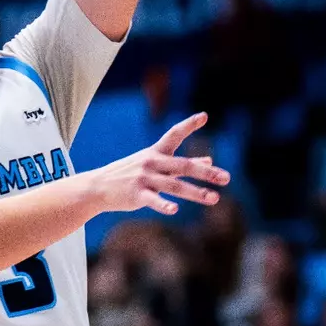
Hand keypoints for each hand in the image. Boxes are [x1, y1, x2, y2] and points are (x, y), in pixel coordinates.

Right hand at [84, 112, 229, 215]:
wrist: (98, 187)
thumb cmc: (129, 174)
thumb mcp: (154, 165)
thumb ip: (182, 164)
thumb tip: (209, 160)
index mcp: (156, 152)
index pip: (174, 134)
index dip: (189, 125)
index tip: (204, 116)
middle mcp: (152, 162)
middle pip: (183, 165)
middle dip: (206, 172)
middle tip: (226, 178)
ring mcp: (144, 178)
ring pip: (174, 185)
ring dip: (195, 192)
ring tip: (215, 198)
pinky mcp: (136, 194)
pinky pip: (152, 200)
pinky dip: (163, 204)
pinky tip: (175, 210)